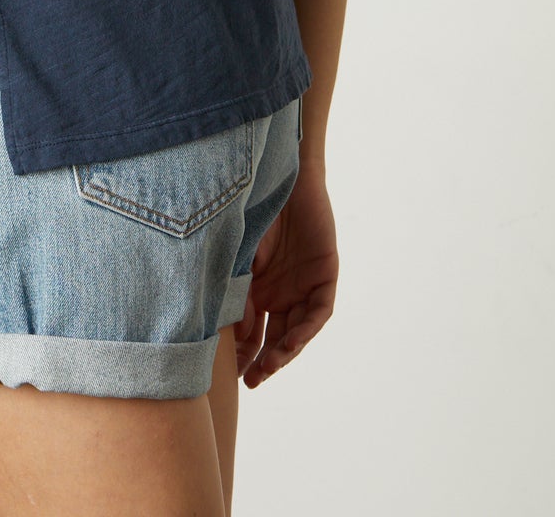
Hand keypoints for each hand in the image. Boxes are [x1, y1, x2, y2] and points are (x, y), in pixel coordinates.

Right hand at [234, 158, 337, 386]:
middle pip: (274, 336)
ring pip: (297, 330)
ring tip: (269, 368)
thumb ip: (236, 289)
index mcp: (256, 287)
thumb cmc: (250, 207)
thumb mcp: (237, 254)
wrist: (280, 172)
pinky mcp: (325, 276)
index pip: (250, 331)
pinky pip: (319, 312)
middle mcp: (280, 291)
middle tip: (251, 382)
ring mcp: (303, 284)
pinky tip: (292, 343)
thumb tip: (234, 331)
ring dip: (284, 352)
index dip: (242, 353)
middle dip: (263, 361)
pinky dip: (306, 329)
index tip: (230, 374)